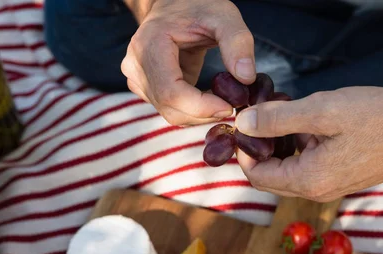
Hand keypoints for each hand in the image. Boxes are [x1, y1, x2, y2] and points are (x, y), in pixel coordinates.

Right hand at [121, 0, 255, 125]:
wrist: (175, 4)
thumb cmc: (197, 6)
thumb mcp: (224, 16)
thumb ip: (238, 43)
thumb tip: (246, 78)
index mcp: (150, 44)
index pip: (171, 92)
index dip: (201, 107)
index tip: (229, 106)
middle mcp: (136, 65)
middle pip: (170, 108)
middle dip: (204, 113)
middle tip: (232, 104)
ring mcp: (136, 78)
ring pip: (170, 113)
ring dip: (200, 114)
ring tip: (221, 96)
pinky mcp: (144, 87)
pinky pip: (169, 109)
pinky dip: (192, 110)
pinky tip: (207, 96)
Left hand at [233, 87, 382, 201]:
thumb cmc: (377, 117)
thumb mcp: (322, 111)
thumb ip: (278, 119)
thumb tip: (243, 123)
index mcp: (308, 180)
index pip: (257, 176)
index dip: (243, 151)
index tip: (244, 124)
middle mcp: (317, 192)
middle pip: (271, 178)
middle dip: (260, 149)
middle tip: (261, 118)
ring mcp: (332, 188)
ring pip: (290, 173)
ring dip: (281, 148)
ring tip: (285, 116)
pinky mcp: (344, 179)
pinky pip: (310, 169)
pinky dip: (301, 149)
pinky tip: (309, 125)